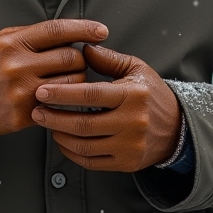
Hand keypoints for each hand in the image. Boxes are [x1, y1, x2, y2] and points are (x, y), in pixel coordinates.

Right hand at [0, 19, 108, 136]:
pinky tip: (58, 100)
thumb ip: (34, 36)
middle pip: (71, 58)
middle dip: (81, 61)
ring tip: (67, 83)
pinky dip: (64, 102)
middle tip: (75, 65)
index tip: (102, 31)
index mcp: (13, 41)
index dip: (84, 28)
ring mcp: (20, 91)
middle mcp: (17, 64)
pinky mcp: (23, 114)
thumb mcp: (3, 41)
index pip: (57, 30)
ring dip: (78, 83)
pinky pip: (59, 106)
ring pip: (72, 83)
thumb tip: (73, 33)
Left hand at [31, 44, 180, 171]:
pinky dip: (71, 152)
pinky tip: (62, 140)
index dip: (63, 94)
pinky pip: (91, 162)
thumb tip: (82, 48)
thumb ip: (108, 59)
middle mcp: (132, 122)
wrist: (176, 128)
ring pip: (85, 145)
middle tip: (36, 110)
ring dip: (60, 135)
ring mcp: (129, 146)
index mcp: (132, 95)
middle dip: (54, 118)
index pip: (91, 95)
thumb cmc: (151, 93)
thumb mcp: (135, 69)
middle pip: (84, 124)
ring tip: (47, 123)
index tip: (41, 90)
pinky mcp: (126, 164)